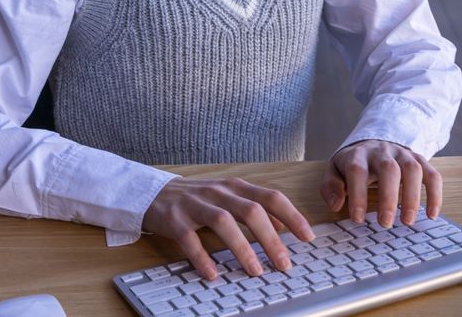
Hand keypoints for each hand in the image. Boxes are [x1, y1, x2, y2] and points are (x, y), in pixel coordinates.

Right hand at [142, 176, 315, 280]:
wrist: (154, 193)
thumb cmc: (198, 198)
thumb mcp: (229, 197)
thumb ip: (255, 207)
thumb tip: (285, 226)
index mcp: (235, 187)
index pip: (271, 197)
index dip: (292, 216)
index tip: (307, 237)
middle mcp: (218, 192)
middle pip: (251, 210)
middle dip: (271, 239)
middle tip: (284, 263)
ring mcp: (195, 203)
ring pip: (224, 221)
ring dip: (242, 247)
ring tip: (255, 270)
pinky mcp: (175, 218)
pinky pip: (191, 238)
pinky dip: (203, 257)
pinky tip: (213, 273)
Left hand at [320, 139, 441, 227]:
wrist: (373, 142)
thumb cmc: (353, 164)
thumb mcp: (335, 171)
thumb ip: (330, 186)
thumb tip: (336, 204)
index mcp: (358, 155)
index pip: (357, 171)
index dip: (358, 194)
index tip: (358, 219)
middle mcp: (382, 151)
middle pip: (388, 169)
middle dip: (388, 197)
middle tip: (385, 223)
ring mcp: (402, 154)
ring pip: (412, 169)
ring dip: (412, 196)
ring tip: (407, 221)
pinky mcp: (419, 159)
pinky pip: (432, 174)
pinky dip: (435, 194)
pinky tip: (432, 214)